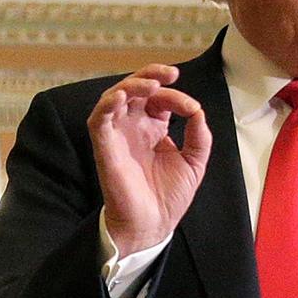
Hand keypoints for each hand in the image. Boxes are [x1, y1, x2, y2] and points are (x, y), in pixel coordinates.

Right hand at [88, 64, 211, 256]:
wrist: (154, 224)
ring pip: (115, 96)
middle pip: (135, 89)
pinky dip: (107, 104)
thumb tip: (197, 110)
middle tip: (170, 73)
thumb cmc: (169, 197)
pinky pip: (98, 119)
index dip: (175, 95)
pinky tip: (121, 96)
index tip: (191, 108)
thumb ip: (199, 136)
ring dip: (131, 85)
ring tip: (152, 84)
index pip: (160, 99)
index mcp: (154, 129)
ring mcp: (118, 135)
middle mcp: (134, 128)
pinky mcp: (104, 147)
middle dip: (151, 75)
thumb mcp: (195, 162)